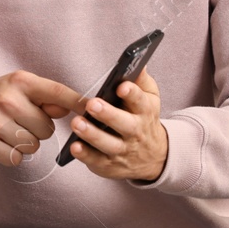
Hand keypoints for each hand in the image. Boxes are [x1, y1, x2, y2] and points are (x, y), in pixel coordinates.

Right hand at [0, 70, 85, 166]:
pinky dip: (12, 154)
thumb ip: (49, 97)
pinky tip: (2, 142)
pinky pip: (16, 158)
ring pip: (32, 146)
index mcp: (20, 82)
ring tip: (11, 131)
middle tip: (22, 122)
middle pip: (46, 128)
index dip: (77, 103)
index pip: (57, 92)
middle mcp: (7, 99)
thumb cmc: (0, 97)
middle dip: (38, 129)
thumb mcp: (22, 88)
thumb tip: (76, 107)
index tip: (92, 109)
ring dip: (26, 143)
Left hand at [64, 67, 167, 181]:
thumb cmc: (144, 119)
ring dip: (92, 135)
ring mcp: (123, 150)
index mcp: (145, 112)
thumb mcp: (150, 98)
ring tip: (77, 123)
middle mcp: (135, 133)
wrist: (154, 156)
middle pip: (124, 125)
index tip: (121, 87)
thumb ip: (142, 80)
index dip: (132, 94)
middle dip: (108, 115)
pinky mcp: (110, 165)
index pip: (141, 102)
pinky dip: (85, 155)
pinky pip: (97, 161)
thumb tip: (137, 63)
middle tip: (92, 104)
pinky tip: (74, 146)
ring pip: (109, 145)